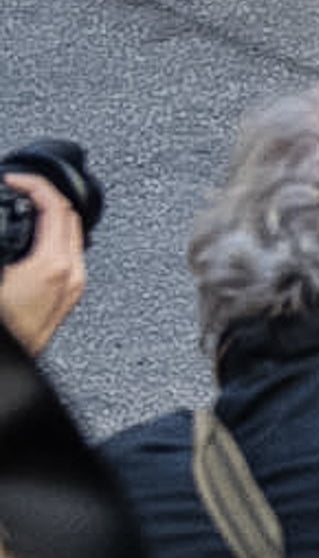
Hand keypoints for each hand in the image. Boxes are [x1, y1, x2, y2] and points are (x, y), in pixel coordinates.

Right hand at [0, 178, 87, 358]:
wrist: (11, 378)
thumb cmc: (9, 329)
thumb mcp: (0, 271)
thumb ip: (4, 244)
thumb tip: (2, 228)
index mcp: (54, 267)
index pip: (56, 206)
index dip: (34, 184)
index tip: (16, 179)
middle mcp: (71, 278)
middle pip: (70, 219)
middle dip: (45, 197)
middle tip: (20, 190)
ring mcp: (71, 292)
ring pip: (72, 240)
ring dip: (51, 220)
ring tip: (25, 210)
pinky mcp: (64, 303)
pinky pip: (66, 260)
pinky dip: (51, 242)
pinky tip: (31, 242)